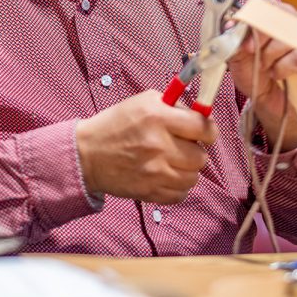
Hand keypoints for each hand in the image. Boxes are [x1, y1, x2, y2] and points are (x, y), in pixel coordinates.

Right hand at [75, 90, 218, 203]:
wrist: (87, 154)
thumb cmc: (115, 125)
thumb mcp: (143, 102)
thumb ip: (173, 106)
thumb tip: (199, 115)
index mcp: (158, 117)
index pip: (203, 127)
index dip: (208, 131)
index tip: (204, 133)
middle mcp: (159, 145)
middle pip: (201, 157)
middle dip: (194, 151)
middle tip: (181, 148)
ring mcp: (156, 172)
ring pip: (193, 177)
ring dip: (186, 170)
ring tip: (172, 163)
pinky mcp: (150, 192)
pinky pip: (181, 195)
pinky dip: (177, 187)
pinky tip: (165, 177)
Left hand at [226, 0, 296, 147]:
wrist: (268, 99)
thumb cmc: (253, 72)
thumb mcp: (236, 56)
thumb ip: (233, 39)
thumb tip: (230, 25)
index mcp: (270, 14)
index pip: (263, 4)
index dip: (251, 18)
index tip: (240, 33)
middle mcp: (291, 20)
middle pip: (277, 17)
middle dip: (259, 39)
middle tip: (252, 53)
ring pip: (286, 39)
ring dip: (269, 57)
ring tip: (265, 66)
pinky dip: (282, 69)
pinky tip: (278, 74)